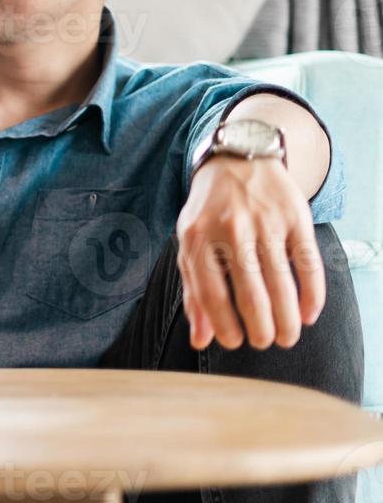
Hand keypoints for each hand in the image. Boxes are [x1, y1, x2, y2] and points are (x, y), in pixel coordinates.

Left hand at [176, 156, 324, 350]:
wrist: (238, 159)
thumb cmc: (210, 212)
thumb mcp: (191, 243)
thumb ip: (193, 291)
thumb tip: (200, 340)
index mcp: (198, 237)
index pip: (210, 292)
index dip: (223, 324)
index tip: (233, 342)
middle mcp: (231, 229)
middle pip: (250, 292)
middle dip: (259, 326)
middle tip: (264, 343)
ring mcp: (266, 222)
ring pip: (281, 281)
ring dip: (286, 318)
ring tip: (286, 337)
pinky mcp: (295, 217)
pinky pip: (308, 263)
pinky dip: (311, 294)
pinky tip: (308, 314)